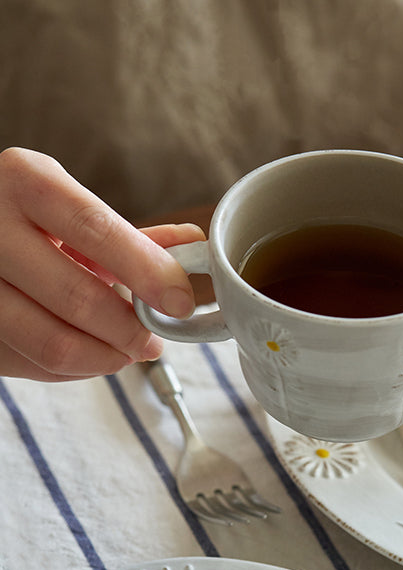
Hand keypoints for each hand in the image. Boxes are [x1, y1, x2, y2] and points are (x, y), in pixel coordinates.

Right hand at [0, 147, 204, 380]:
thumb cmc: (23, 219)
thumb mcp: (68, 210)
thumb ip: (128, 235)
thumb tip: (193, 248)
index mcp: (26, 182)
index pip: (96, 230)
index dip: (146, 271)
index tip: (180, 302)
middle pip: (76, 297)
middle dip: (130, 331)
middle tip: (153, 341)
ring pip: (53, 344)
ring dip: (105, 358)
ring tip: (124, 351)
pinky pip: (32, 366)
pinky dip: (74, 368)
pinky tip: (87, 352)